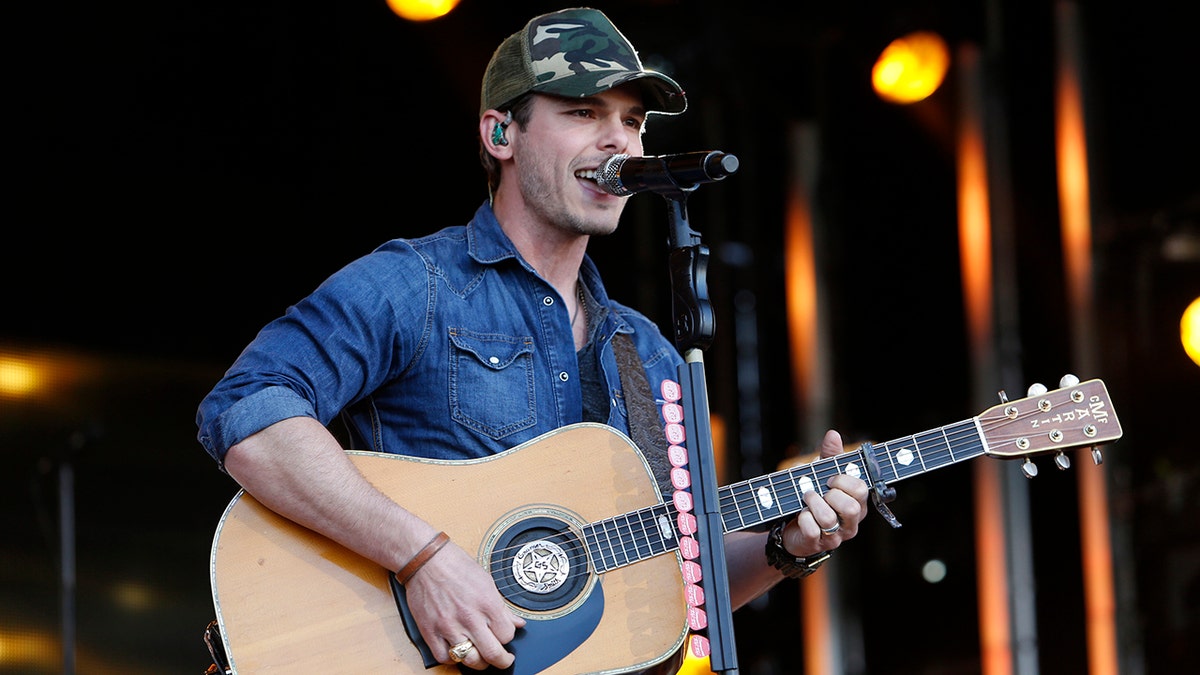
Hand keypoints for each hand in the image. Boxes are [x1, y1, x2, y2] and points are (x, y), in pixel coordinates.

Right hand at [404, 540, 525, 669]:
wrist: (426, 560)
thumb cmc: (456, 566)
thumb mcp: (486, 581)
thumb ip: (502, 607)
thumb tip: (518, 622)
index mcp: (486, 602)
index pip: (507, 635)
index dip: (508, 637)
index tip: (505, 635)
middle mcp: (469, 617)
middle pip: (493, 653)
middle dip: (502, 660)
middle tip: (503, 659)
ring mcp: (448, 626)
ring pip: (470, 660)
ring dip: (479, 663)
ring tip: (481, 656)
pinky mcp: (430, 631)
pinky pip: (444, 657)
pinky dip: (453, 659)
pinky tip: (458, 651)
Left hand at [781, 429, 868, 556]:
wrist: (793, 526)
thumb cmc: (815, 498)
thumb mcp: (822, 475)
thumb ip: (830, 456)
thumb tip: (833, 434)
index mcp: (857, 504)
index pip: (861, 490)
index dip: (843, 481)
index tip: (830, 479)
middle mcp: (851, 522)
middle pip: (851, 507)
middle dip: (830, 494)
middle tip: (819, 491)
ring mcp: (836, 536)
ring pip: (829, 518)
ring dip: (813, 503)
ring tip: (806, 499)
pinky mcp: (818, 544)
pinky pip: (812, 530)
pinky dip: (803, 518)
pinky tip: (801, 515)